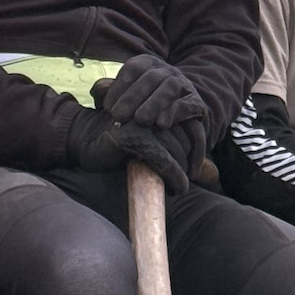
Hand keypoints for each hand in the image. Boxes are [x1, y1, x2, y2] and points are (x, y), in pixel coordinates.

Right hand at [66, 105, 196, 193]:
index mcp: (159, 105)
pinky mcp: (133, 138)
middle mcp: (152, 109)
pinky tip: (178, 189)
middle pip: (187, 139)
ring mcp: (142, 122)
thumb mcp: (149, 142)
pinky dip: (175, 177)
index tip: (197, 170)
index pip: (193, 126)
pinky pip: (164, 160)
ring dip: (182, 174)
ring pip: (177, 151)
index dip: (199, 150)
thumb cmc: (119, 145)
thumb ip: (173, 147)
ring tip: (179, 189)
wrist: (83, 140)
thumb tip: (211, 173)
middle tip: (186, 182)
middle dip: (190, 163)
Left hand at [98, 54, 207, 132]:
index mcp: (148, 63)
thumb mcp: (128, 94)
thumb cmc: (146, 103)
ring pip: (169, 87)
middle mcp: (167, 70)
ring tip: (140, 120)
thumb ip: (112, 91)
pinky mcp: (196, 102)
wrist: (183, 111)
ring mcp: (183, 84)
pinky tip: (162, 124)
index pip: (133, 68)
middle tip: (118, 116)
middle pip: (150, 77)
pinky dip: (174, 112)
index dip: (119, 87)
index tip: (107, 108)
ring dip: (153, 104)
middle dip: (133, 97)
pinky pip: (186, 103)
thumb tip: (97, 90)